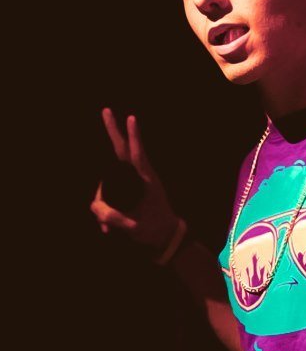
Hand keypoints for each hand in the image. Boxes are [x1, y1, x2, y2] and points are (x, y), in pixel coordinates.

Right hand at [90, 108, 177, 250]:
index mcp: (147, 181)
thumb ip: (116, 219)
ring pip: (110, 178)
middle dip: (114, 131)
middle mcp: (141, 178)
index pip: (138, 155)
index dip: (134, 137)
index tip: (132, 118)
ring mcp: (135, 183)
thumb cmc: (154, 231)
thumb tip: (96, 208)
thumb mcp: (135, 228)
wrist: (166, 239)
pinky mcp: (130, 191)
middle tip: (106, 111)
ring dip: (103, 200)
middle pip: (123, 151)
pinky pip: (111, 192)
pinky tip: (108, 228)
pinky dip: (106, 208)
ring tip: (108, 228)